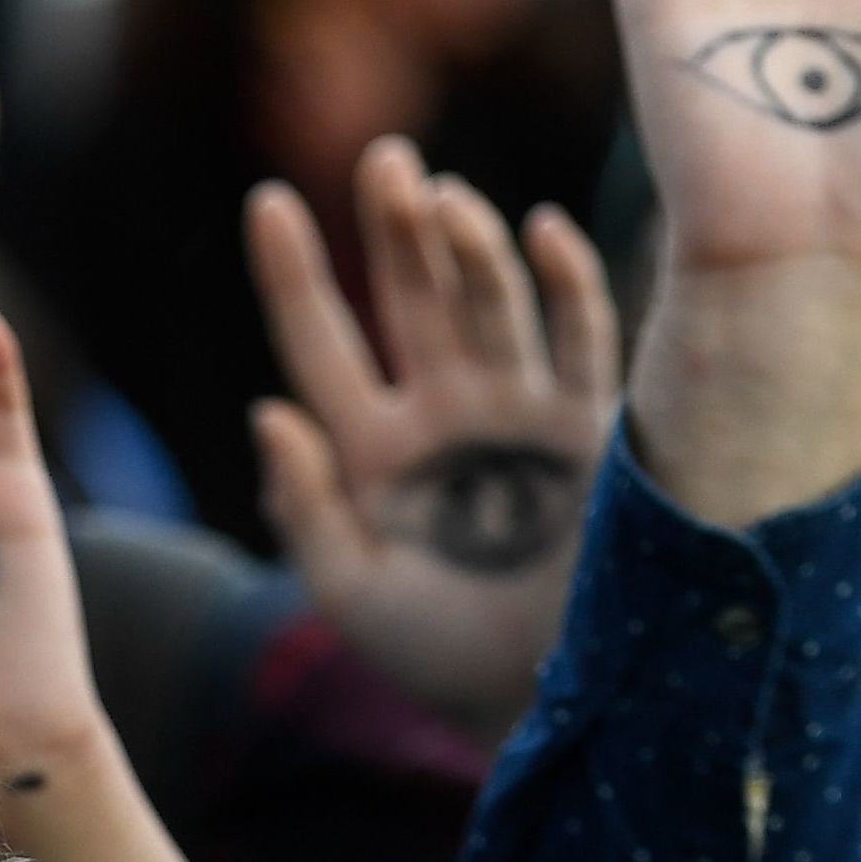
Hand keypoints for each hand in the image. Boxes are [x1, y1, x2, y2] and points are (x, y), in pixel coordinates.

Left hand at [246, 142, 617, 730]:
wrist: (547, 703)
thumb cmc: (438, 657)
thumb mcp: (351, 592)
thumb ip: (306, 506)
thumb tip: (267, 411)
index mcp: (369, 448)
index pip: (322, 340)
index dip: (296, 274)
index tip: (269, 201)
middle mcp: (443, 412)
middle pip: (410, 298)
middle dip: (395, 229)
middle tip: (381, 158)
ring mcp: (518, 411)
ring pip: (488, 304)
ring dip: (468, 249)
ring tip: (441, 200)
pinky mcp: (593, 425)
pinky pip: (580, 337)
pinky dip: (564, 282)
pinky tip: (539, 230)